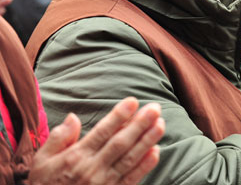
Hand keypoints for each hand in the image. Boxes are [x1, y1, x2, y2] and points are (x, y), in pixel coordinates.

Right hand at [28, 97, 164, 184]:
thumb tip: (73, 117)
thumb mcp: (42, 161)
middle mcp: (92, 169)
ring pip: (130, 159)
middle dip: (140, 124)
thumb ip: (58, 138)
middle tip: (155, 108)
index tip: (133, 101)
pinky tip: (156, 151)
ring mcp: (104, 183)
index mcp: (76, 157)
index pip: (102, 132)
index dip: (119, 116)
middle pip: (120, 143)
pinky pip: (131, 179)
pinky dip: (145, 166)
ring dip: (147, 141)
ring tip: (160, 124)